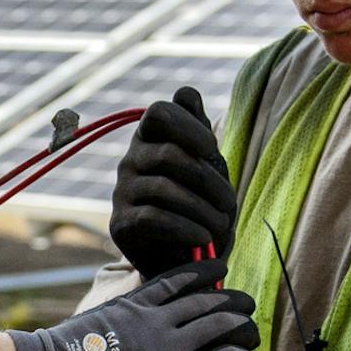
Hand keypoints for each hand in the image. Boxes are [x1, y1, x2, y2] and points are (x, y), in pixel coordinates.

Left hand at [9, 258, 258, 350]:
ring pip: (203, 300)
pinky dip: (196, 271)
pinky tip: (214, 267)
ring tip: (243, 299)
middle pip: (221, 325)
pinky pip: (172, 281)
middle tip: (250, 326)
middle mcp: (171, 346)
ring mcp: (152, 320)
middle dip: (243, 324)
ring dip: (228, 298)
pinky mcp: (132, 303)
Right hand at [110, 87, 237, 276]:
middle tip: (230, 203)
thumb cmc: (198, 204)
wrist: (181, 257)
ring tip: (222, 225)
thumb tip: (186, 93)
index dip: (186, 125)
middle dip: (208, 180)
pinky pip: (153, 218)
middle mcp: (131, 160)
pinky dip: (184, 228)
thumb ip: (197, 131)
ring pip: (164, 189)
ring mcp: (122, 191)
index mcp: (152, 138)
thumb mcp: (206, 166)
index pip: (159, 112)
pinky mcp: (121, 223)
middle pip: (168, 155)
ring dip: (202, 209)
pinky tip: (203, 238)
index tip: (210, 148)